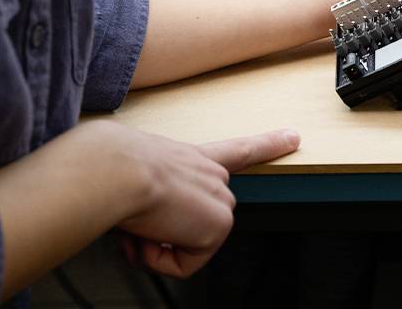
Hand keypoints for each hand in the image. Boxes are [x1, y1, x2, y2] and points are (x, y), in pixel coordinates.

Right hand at [115, 127, 299, 278]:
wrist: (113, 170)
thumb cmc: (108, 167)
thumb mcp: (126, 175)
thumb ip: (141, 195)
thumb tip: (134, 223)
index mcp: (190, 157)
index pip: (234, 151)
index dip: (265, 145)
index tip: (293, 136)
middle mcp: (210, 173)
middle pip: (193, 224)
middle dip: (157, 236)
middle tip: (131, 221)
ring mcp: (219, 198)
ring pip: (185, 246)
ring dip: (152, 247)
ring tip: (137, 223)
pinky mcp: (218, 224)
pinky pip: (185, 264)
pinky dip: (159, 260)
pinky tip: (150, 236)